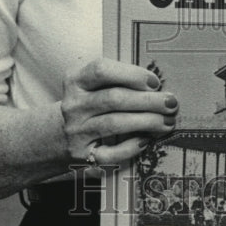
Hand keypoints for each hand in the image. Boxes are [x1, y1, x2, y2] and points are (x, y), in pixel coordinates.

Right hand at [60, 58, 177, 166]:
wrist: (54, 136)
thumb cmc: (86, 104)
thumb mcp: (91, 86)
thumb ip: (117, 81)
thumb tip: (155, 86)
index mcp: (75, 80)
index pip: (101, 70)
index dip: (131, 74)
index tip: (154, 81)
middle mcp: (73, 105)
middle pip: (114, 98)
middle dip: (147, 100)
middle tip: (171, 102)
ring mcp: (76, 131)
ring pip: (115, 123)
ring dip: (146, 121)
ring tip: (167, 121)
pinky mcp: (82, 155)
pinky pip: (110, 153)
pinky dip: (131, 146)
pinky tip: (146, 140)